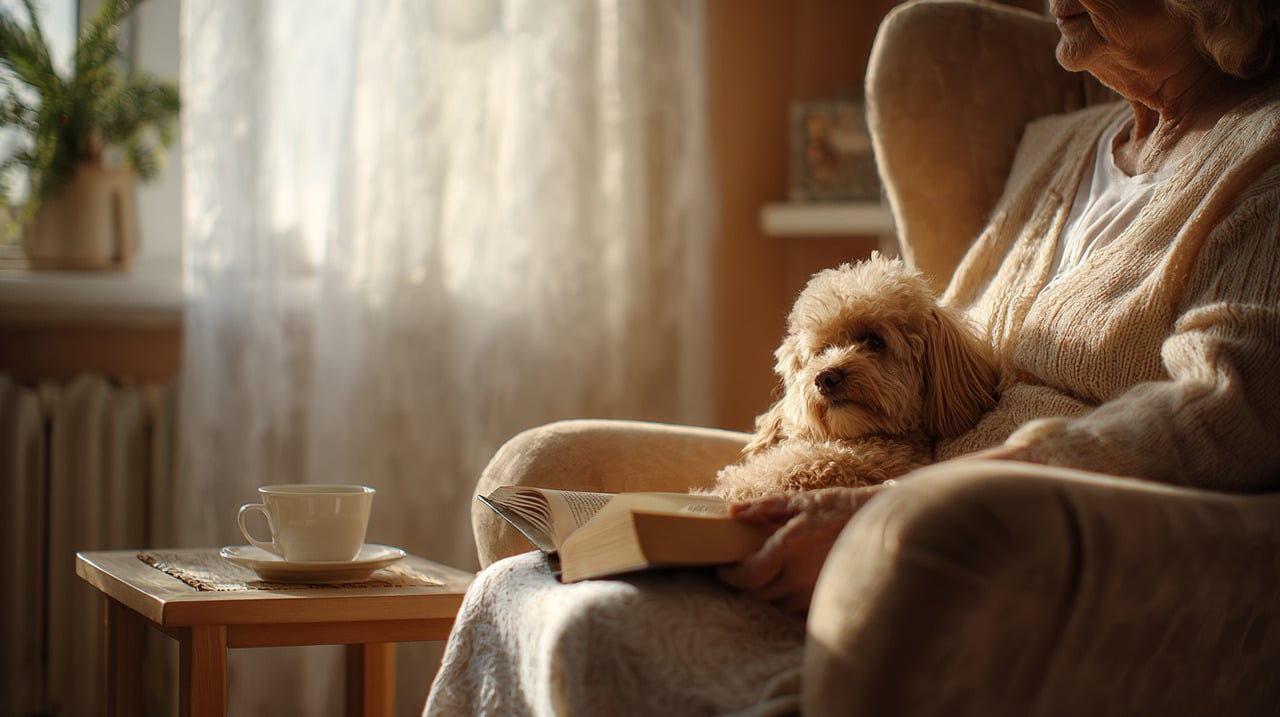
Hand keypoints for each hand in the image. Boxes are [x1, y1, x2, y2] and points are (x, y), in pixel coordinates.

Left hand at [717, 485, 886, 613]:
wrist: (884, 525)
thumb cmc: (841, 509)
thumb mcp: (801, 501)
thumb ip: (764, 507)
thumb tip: (734, 510)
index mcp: (788, 548)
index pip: (748, 576)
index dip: (730, 576)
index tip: (723, 570)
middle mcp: (799, 575)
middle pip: (758, 594)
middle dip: (745, 584)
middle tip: (742, 572)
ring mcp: (814, 592)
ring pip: (777, 605)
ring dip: (767, 594)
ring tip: (766, 577)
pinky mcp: (828, 601)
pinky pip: (798, 611)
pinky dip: (788, 602)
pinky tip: (790, 586)